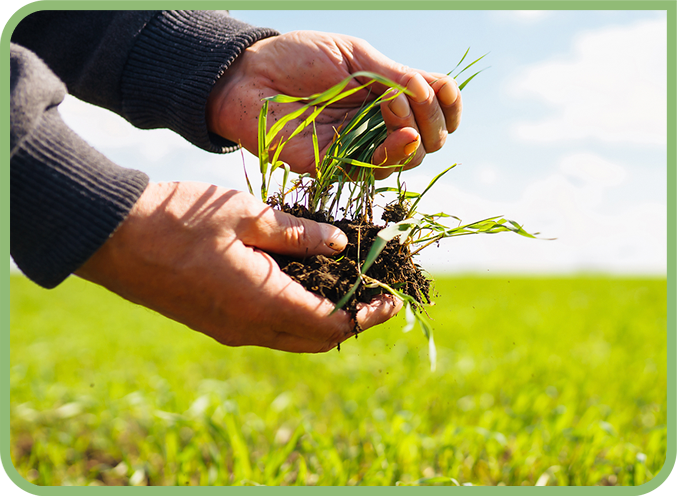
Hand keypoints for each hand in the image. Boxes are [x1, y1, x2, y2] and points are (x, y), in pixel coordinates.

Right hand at [75, 182, 401, 351]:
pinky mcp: (216, 322)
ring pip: (294, 337)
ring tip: (345, 283)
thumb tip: (343, 243)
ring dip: (325, 318)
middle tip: (373, 291)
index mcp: (262, 302)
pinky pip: (270, 328)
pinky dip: (297, 313)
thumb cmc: (178, 219)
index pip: (333, 325)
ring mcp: (230, 329)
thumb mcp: (245, 214)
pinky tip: (304, 280)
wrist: (113, 237)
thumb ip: (298, 232)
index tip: (391, 297)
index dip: (368, 314)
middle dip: (352, 320)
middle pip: (318, 339)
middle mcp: (249, 327)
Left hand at [207, 31, 461, 179]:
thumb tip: (431, 92)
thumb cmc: (297, 57)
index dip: (449, 106)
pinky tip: (400, 135)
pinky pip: (374, 171)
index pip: (432, 108)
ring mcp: (357, 146)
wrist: (249, 76)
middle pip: (427, 138)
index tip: (447, 96)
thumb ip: (393, 74)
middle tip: (414, 102)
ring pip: (406, 159)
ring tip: (400, 112)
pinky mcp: (335, 166)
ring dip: (416, 137)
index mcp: (385, 94)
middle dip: (433, 123)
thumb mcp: (353, 54)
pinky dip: (393, 154)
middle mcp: (376, 124)